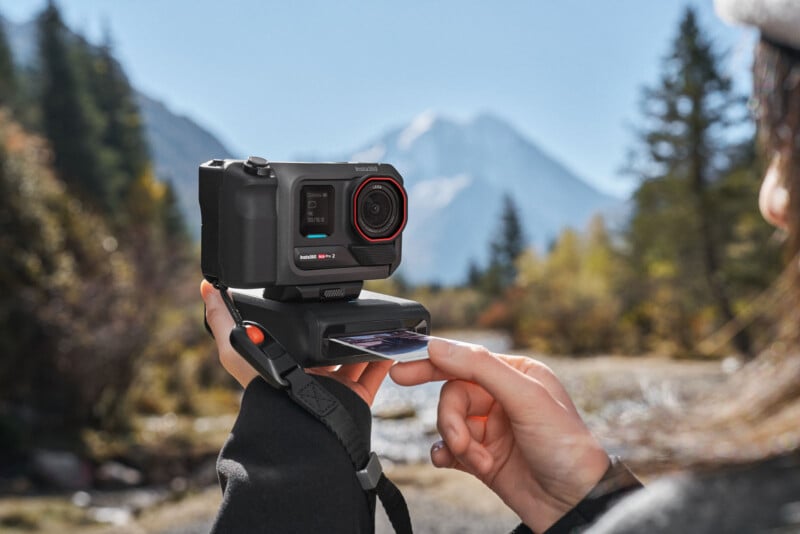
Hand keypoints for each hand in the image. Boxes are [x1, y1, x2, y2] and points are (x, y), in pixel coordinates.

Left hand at [200, 280, 391, 405]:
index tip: (317, 299)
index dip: (305, 319)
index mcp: (285, 364)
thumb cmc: (266, 392)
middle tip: (352, 306)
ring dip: (366, 341)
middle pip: (328, 345)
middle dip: (340, 328)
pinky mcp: (356, 399)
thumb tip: (206, 287)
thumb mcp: (235, 351)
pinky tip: (392, 343)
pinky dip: (385, 361)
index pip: (297, 336)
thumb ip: (221, 320)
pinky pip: (375, 376)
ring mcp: (335, 388)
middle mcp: (311, 376)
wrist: (302, 425)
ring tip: (376, 320)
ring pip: (355, 358)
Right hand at [390, 339, 609, 531]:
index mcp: (517, 374)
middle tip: (458, 440)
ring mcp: (492, 429)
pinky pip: (449, 448)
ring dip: (459, 443)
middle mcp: (502, 398)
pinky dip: (447, 455)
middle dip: (452, 420)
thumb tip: (439, 346)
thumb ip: (480, 368)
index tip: (400, 371)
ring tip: (479, 461)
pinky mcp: (483, 457)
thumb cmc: (565, 447)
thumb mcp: (526, 398)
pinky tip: (451, 462)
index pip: (465, 360)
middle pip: (453, 395)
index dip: (431, 363)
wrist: (574, 504)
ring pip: (450, 423)